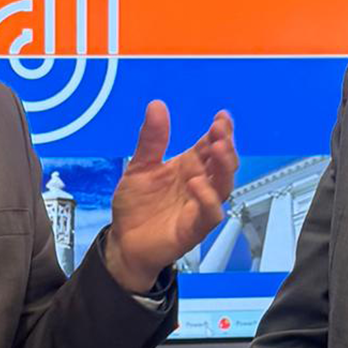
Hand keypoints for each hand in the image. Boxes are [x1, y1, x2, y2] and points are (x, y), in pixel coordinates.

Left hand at [104, 103, 237, 291]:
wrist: (122, 241)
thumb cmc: (136, 206)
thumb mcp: (140, 166)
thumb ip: (151, 139)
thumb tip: (157, 106)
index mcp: (189, 167)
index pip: (210, 146)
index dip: (220, 131)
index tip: (221, 117)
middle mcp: (199, 185)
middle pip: (223, 164)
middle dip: (225, 145)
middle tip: (220, 131)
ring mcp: (198, 207)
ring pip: (223, 187)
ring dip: (224, 167)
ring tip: (217, 149)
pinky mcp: (193, 229)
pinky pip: (210, 215)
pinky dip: (207, 199)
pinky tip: (197, 184)